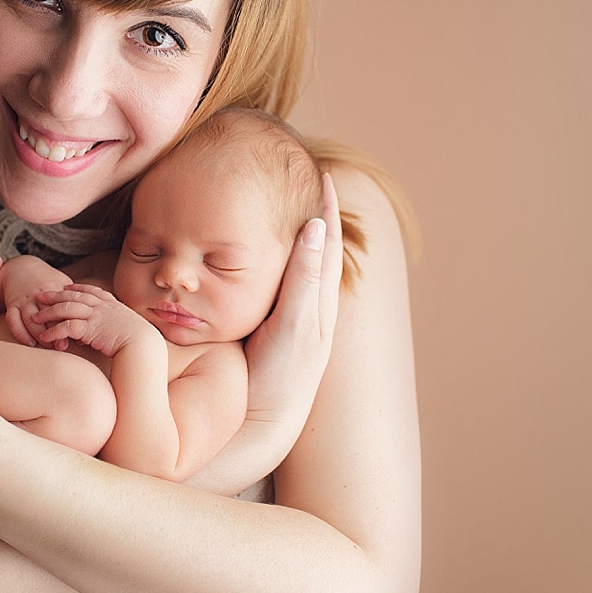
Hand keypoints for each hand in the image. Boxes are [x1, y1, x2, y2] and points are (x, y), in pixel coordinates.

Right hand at [0, 255, 73, 348]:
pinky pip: (12, 320)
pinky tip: (29, 343)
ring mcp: (24, 300)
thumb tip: (87, 321)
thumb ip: (73, 300)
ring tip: (48, 346)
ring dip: (38, 335)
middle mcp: (38, 295)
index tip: (77, 337)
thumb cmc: (46, 279)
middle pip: (47, 316)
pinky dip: (20, 333)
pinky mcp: (12, 304)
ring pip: (30, 319)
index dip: (69, 323)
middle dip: (54, 332)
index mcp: (54, 289)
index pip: (63, 308)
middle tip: (62, 345)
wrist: (21, 267)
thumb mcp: (62, 283)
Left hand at [33, 283, 145, 356]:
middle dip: (56, 295)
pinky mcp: (89, 329)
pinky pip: (66, 327)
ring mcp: (95, 316)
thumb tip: (110, 329)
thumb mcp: (130, 327)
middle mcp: (102, 307)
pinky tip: (45, 337)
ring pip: (66, 308)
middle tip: (41, 295)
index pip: (91, 291)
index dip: (77, 288)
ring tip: (35, 317)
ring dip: (49, 313)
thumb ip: (117, 324)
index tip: (66, 287)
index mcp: (112, 304)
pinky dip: (54, 331)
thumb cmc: (141, 342)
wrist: (144, 347)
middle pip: (74, 296)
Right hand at [244, 173, 341, 423]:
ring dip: (301, 233)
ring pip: (305, 263)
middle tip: (303, 178)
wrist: (265, 420)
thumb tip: (316, 226)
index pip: (326, 239)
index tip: (318, 172)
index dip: (324, 205)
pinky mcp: (280, 329)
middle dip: (315, 211)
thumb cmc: (280, 374)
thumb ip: (303, 277)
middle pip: (319, 246)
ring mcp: (297, 316)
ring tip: (289, 206)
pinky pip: (288, 282)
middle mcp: (312, 303)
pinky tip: (267, 258)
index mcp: (318, 295)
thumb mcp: (294, 323)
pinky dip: (285, 259)